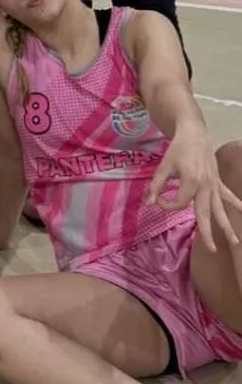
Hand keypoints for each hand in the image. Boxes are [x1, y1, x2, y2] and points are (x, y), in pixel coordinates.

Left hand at [146, 127, 241, 252]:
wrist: (194, 134)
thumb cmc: (177, 150)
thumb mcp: (164, 167)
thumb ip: (157, 186)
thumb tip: (150, 203)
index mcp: (191, 182)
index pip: (179, 204)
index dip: (167, 205)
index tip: (158, 200)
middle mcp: (205, 186)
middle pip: (206, 213)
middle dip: (208, 232)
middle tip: (212, 250)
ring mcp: (214, 185)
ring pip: (220, 209)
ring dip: (227, 225)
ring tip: (234, 241)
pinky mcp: (218, 181)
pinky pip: (227, 195)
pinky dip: (236, 203)